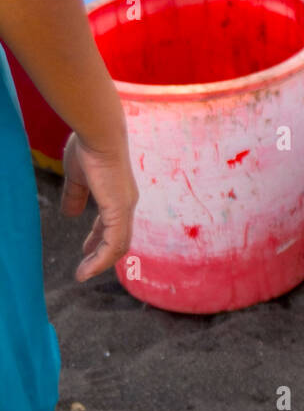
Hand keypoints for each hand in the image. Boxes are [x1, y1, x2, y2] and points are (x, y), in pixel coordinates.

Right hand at [61, 132, 137, 282]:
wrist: (98, 135)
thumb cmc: (88, 149)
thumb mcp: (78, 177)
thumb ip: (76, 195)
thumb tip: (70, 214)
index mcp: (118, 195)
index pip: (113, 224)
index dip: (99, 238)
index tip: (86, 249)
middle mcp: (126, 203)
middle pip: (119, 238)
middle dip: (101, 255)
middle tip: (85, 268)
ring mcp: (125, 208)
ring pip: (118, 245)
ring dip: (100, 263)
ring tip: (83, 274)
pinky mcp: (120, 211)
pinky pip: (114, 244)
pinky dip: (102, 260)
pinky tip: (87, 268)